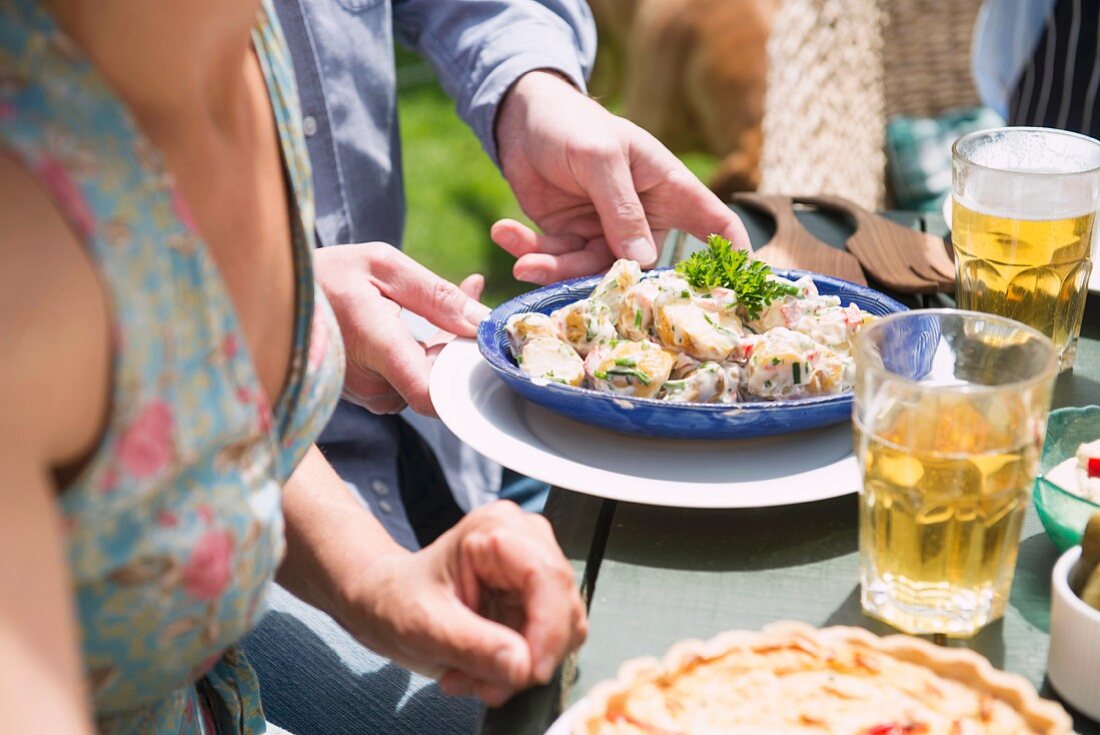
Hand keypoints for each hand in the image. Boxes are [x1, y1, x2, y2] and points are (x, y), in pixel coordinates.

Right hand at [314, 243, 489, 416]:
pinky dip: (420, 351)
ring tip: (436, 299)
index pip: (432, 395)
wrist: (270, 297)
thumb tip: (480, 320)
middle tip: (469, 295)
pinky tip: (413, 319)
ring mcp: (366, 395)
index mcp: (375, 348)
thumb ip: (435, 294)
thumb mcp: (381, 266)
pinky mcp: (365, 396)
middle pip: (439, 382)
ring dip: (440, 343)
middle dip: (459, 343)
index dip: (466, 380)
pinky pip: (407, 379)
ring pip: (425, 379)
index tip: (483, 349)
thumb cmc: (323, 275)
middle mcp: (371, 384)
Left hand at [347, 502, 586, 705]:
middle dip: (530, 655)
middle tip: (486, 685)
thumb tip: (524, 667)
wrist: (386, 601)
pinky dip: (520, 666)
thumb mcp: (425, 626)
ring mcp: (534, 567)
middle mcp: (525, 540)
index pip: (546, 575)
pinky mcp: (536, 596)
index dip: (549, 628)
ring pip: (562, 629)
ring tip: (473, 677)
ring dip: (522, 666)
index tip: (532, 673)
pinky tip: (483, 670)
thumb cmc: (396, 599)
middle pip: (562, 605)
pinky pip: (550, 641)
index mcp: (495, 530)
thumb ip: (474, 646)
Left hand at [492, 70, 750, 283]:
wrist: (521, 118)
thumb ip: (621, 208)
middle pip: (641, 265)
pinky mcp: (568, 238)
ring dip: (554, 268)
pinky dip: (529, 252)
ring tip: (524, 262)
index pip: (712, 223)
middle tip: (581, 295)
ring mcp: (604, 232)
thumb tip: (642, 259)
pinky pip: (554, 259)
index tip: (736, 290)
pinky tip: (504, 234)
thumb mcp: (602, 158)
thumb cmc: (575, 124)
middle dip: (612, 284)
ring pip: (590, 270)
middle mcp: (641, 218)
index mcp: (667, 189)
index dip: (729, 255)